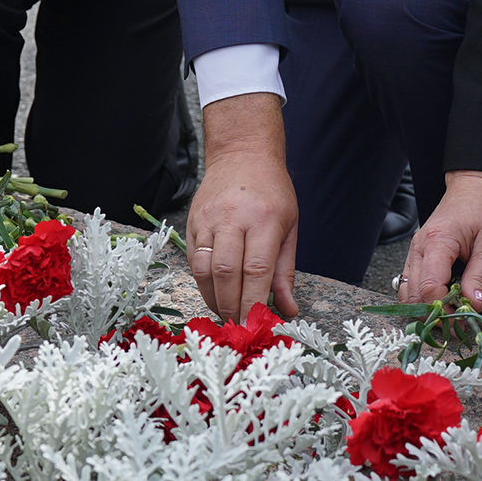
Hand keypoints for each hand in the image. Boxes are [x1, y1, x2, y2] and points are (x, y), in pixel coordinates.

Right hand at [186, 94, 298, 319]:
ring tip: (226, 314)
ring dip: (213, 299)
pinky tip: (214, 293)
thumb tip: (287, 310)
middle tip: (239, 327)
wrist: (241, 153)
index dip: (253, 303)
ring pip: (203, 269)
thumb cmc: (272, 192)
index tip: (255, 327)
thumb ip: (285, 272)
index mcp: (265, 219)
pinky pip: (193, 261)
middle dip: (231, 307)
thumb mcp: (290, 227)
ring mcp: (208, 220)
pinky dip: (202, 283)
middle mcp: (233, 219)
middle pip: (225, 273)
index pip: (256, 270)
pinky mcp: (192, 223)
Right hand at [402, 170, 481, 308]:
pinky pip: (410, 280)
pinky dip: (421, 295)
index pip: (429, 287)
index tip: (462, 319)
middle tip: (457, 324)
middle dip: (432, 313)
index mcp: (438, 242)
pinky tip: (441, 300)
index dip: (443, 309)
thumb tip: (475, 306)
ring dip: (425, 306)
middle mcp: (420, 246)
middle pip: (413, 292)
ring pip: (407, 289)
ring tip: (449, 314)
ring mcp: (416, 249)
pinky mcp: (418, 252)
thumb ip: (479, 276)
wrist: (476, 184)